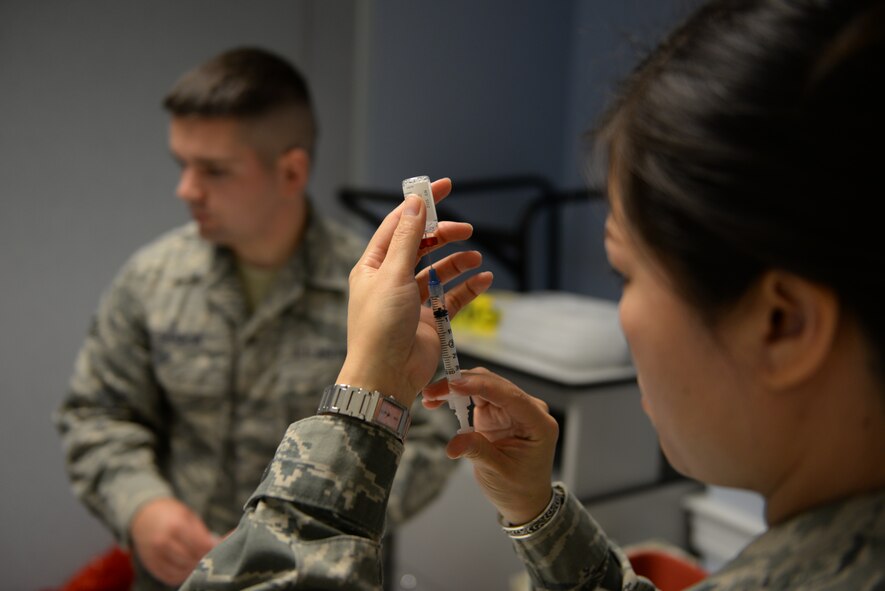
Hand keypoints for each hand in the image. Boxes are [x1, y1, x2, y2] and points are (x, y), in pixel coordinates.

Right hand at [130, 497, 217, 584]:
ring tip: (199, 560)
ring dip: (193, 568)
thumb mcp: (188, 516)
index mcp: (176, 526)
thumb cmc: (170, 514)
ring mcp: (155, 555)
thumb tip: (219, 545)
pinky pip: (170, 577)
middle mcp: (163, 542)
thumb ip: (202, 533)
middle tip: (210, 555)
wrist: (143, 516)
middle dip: (204, 559)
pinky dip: (182, 575)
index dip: (212, 548)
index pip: (201, 546)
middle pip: (192, 560)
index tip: (217, 546)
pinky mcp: (151, 565)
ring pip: (182, 571)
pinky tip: (187, 566)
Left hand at [337, 178, 493, 405]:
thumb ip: (407, 239)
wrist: (386, 376)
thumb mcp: (392, 275)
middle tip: (465, 230)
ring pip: (440, 271)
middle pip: (422, 246)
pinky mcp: (430, 320)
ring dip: (458, 262)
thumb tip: (415, 204)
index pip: (398, 225)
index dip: (420, 205)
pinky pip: (453, 297)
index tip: (443, 187)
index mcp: (374, 266)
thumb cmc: (380, 326)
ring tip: (476, 257)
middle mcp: (392, 280)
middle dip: (444, 235)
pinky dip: (469, 286)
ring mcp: (412, 300)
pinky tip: (484, 278)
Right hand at [423, 368, 558, 524]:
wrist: (524, 499)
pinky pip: (477, 395)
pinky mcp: (498, 411)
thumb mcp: (498, 472)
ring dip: (457, 387)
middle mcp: (528, 410)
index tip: (454, 385)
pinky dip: (458, 395)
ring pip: (483, 384)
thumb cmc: (518, 488)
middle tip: (432, 392)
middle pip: (494, 384)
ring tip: (431, 396)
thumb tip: (453, 444)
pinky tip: (440, 400)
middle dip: (462, 384)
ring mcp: (512, 408)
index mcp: (538, 423)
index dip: (481, 386)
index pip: (510, 396)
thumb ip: (477, 452)